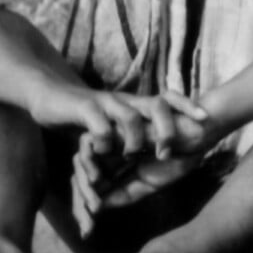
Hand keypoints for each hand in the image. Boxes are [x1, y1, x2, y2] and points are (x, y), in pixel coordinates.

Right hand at [28, 84, 209, 159]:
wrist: (48, 96)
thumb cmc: (84, 114)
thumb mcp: (114, 123)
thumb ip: (133, 134)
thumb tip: (159, 148)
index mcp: (136, 105)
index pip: (168, 99)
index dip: (187, 106)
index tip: (205, 119)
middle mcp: (125, 101)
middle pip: (157, 106)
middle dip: (167, 129)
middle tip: (166, 152)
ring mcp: (105, 103)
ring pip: (130, 116)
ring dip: (135, 139)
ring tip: (131, 156)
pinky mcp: (83, 108)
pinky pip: (99, 124)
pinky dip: (105, 139)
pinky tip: (102, 151)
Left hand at [70, 96, 221, 232]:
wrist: (195, 136)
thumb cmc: (176, 158)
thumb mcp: (147, 185)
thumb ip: (123, 195)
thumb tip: (96, 208)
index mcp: (117, 168)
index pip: (91, 190)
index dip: (84, 210)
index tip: (88, 232)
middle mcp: (109, 155)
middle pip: (80, 178)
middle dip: (78, 203)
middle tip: (86, 227)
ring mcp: (109, 142)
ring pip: (79, 163)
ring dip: (83, 187)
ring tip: (94, 206)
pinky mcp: (111, 127)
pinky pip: (88, 146)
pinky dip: (89, 164)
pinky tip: (99, 181)